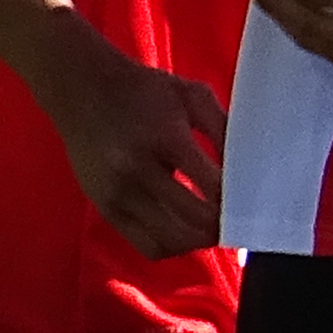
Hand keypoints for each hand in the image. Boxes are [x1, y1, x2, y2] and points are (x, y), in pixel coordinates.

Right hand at [34, 41, 232, 257]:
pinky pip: (147, 245)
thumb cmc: (143, 90)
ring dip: (199, 240)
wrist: (79, 87)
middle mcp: (137, 171)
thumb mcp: (192, 95)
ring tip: (213, 226)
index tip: (252, 199)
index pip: (212, 187)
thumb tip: (250, 168)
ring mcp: (117, 194)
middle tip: (238, 219)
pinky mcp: (105, 208)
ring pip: (172, 242)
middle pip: (194, 222)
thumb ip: (224, 128)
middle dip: (223, 225)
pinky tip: (186, 229)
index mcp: (164, 139)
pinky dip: (173, 245)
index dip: (238, 199)